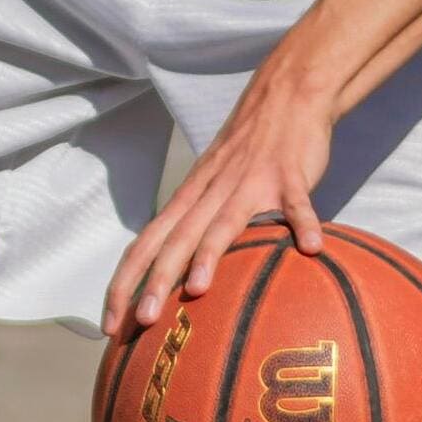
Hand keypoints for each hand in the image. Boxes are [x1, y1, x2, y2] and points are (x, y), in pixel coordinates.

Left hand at [103, 64, 333, 338]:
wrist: (284, 94)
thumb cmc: (248, 150)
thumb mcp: (213, 186)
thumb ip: (200, 226)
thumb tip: (185, 280)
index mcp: (190, 199)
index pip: (145, 244)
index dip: (124, 284)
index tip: (110, 326)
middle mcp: (210, 192)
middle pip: (175, 240)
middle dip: (155, 281)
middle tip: (142, 320)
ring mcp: (248, 183)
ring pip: (223, 222)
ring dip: (208, 254)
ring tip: (197, 289)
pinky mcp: (287, 175)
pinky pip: (295, 202)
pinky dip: (302, 222)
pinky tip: (310, 248)